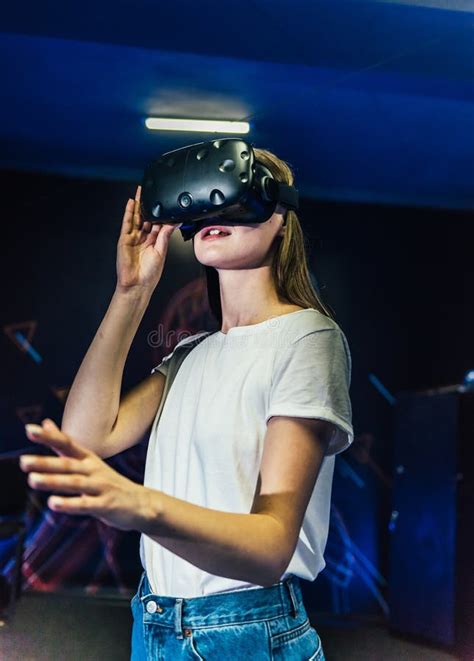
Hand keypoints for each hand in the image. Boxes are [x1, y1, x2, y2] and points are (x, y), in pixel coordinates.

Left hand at [20, 419, 147, 530]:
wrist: (140, 503)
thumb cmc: (108, 482)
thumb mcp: (88, 461)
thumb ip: (64, 445)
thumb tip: (45, 422)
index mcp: (88, 458)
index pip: (66, 444)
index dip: (49, 437)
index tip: (29, 430)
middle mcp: (94, 469)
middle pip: (67, 464)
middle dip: (45, 463)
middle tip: (23, 462)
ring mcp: (101, 487)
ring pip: (75, 483)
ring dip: (53, 482)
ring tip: (33, 480)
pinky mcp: (106, 505)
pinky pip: (86, 504)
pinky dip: (69, 504)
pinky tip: (53, 504)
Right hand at [116, 185, 181, 291]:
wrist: (138, 284)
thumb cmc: (150, 273)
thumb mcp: (161, 251)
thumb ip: (165, 234)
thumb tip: (175, 222)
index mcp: (154, 241)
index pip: (157, 222)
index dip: (160, 212)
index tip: (165, 201)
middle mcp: (143, 237)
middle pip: (145, 217)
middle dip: (148, 204)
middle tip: (152, 190)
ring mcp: (133, 238)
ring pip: (136, 217)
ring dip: (138, 205)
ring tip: (141, 191)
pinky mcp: (124, 239)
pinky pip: (126, 223)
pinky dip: (128, 213)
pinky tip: (130, 203)